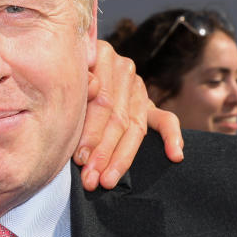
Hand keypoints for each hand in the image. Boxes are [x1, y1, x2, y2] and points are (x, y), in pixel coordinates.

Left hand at [77, 40, 183, 190]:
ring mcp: (137, 86)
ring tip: (108, 180)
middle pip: (118, 118)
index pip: (103, 101)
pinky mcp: (147, 103)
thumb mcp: (65, 71)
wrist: (73, 63)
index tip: (80, 158)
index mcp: (102, 56)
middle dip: (103, 152)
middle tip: (91, 179)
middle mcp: (123, 69)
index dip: (91, 132)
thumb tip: (92, 86)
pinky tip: (175, 155)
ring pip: (135, 127)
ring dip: (122, 158)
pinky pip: (166, 120)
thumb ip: (79, 79)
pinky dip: (172, 137)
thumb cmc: (61, 75)